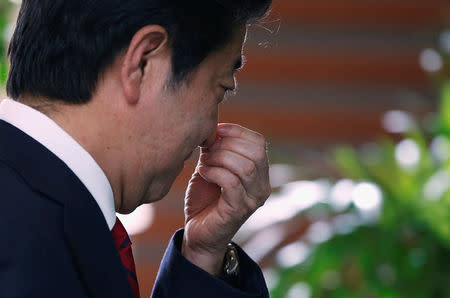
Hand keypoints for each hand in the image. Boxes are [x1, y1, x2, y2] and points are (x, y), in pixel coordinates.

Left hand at [181, 123, 270, 274]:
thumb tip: (214, 128)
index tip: (215, 130)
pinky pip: (231, 182)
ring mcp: (253, 200)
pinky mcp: (238, 210)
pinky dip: (215, 172)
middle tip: (207, 148)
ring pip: (245, 166)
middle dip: (227, 144)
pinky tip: (202, 173)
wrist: (198, 234)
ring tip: (203, 161)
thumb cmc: (204, 200)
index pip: (259, 142)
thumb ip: (218, 150)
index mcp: (260, 173)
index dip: (237, 131)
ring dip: (220, 158)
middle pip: (255, 152)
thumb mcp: (213, 168)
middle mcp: (262, 186)